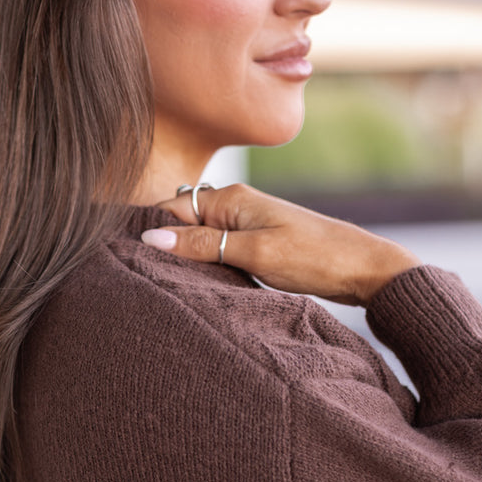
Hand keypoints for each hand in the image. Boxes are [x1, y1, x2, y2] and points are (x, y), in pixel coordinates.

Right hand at [139, 183, 422, 306]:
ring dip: (181, 257)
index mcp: (232, 198)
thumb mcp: (255, 253)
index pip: (169, 207)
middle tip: (126, 272)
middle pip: (180, 221)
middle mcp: (236, 206)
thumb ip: (204, 245)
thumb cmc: (316, 258)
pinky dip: (203, 264)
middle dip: (158, 243)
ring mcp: (248, 226)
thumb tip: (152, 238)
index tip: (114, 251)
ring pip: (199, 239)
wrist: (366, 270)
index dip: (143, 228)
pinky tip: (192, 283)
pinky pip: (217, 251)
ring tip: (151, 280)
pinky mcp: (259, 245)